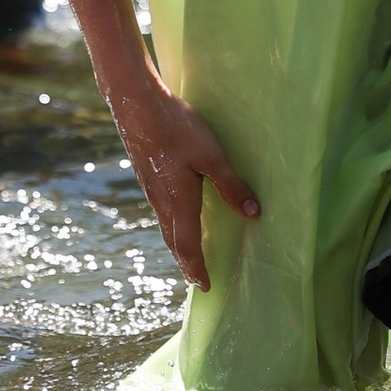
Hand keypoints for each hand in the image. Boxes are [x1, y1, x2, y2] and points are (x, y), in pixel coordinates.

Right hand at [111, 76, 259, 288]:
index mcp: (178, 201)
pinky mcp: (147, 176)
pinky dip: (171, 226)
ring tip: (189, 255)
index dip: (197, 268)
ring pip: (165, 226)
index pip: (187, 246)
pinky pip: (161, 211)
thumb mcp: (212, 156)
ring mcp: (150, 189)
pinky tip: (176, 217)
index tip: (206, 286)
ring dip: (178, 245)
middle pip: (173, 242)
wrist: (136, 104)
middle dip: (186, 262)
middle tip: (197, 279)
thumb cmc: (177, 127)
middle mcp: (161, 200)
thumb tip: (253, 214)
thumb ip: (232, 185)